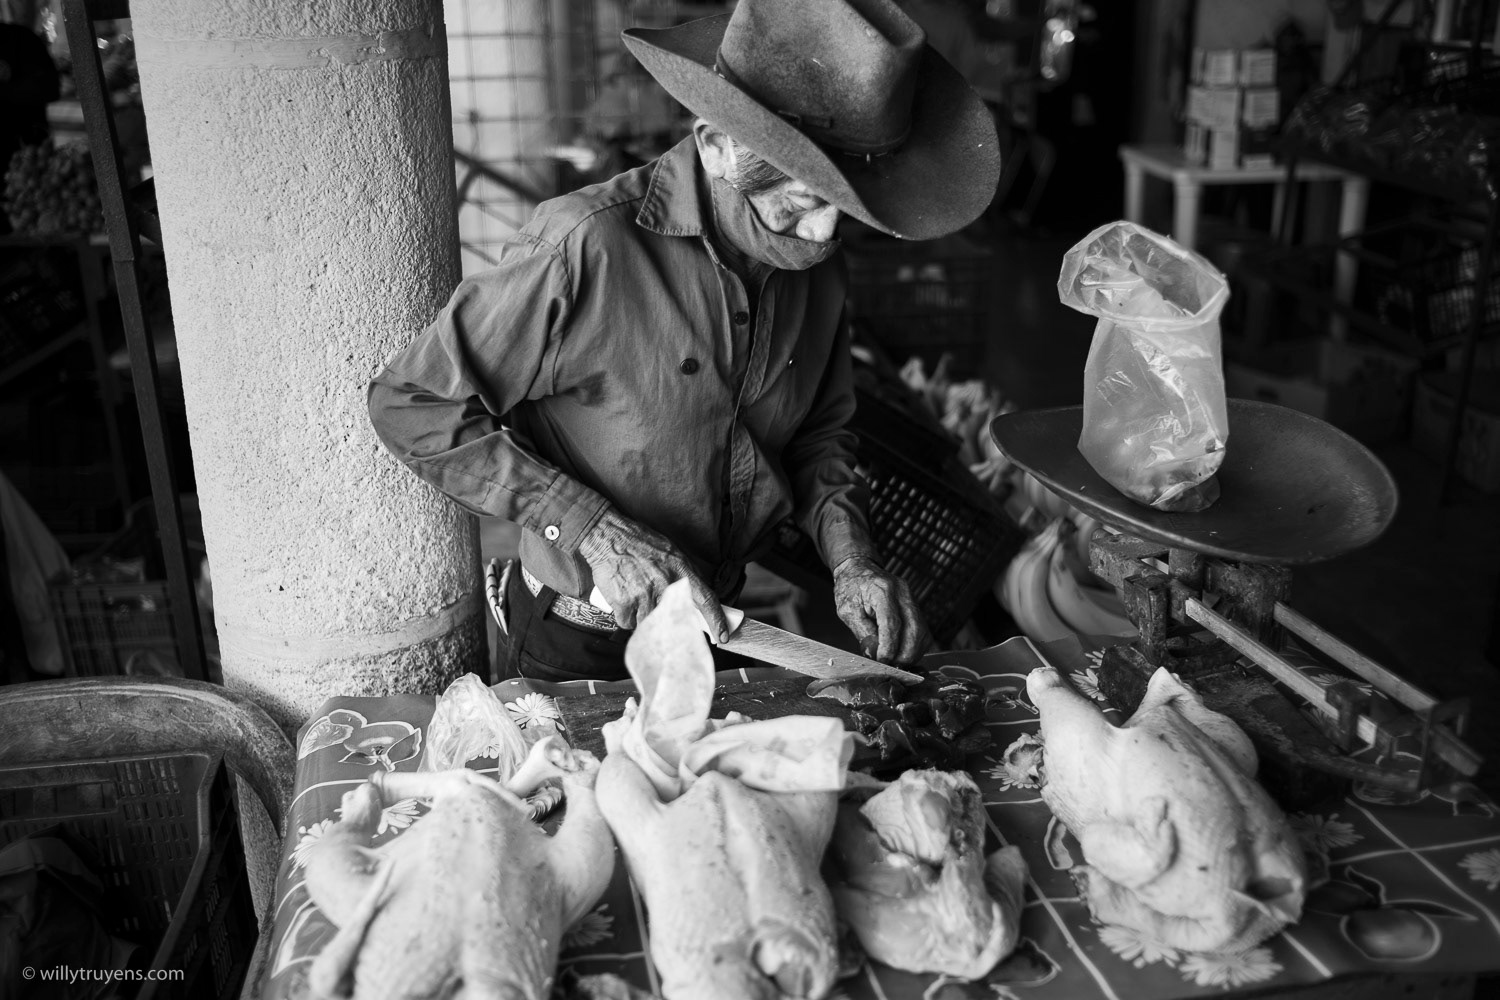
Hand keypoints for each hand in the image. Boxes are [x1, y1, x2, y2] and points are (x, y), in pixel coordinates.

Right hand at [578, 509, 730, 640]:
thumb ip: (685, 575)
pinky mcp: (624, 603)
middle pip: (675, 620)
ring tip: (637, 597)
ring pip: (649, 624)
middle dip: (670, 624)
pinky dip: (626, 616)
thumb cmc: (640, 543)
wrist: (608, 536)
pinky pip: (628, 623)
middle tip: (660, 616)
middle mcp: (665, 584)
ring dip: (643, 617)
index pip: (706, 599)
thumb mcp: (672, 552)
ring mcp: (644, 595)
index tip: (723, 636)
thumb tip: (698, 597)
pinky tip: (624, 599)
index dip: (716, 620)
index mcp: (680, 570)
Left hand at [832, 554, 930, 664]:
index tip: (883, 661)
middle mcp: (902, 592)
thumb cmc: (851, 587)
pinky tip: (904, 654)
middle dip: (905, 654)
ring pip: (922, 632)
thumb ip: (862, 632)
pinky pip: (922, 630)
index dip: (889, 647)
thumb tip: (875, 654)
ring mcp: (912, 598)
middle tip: (892, 667)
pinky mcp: (915, 606)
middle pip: (914, 629)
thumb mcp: (848, 610)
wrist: (859, 569)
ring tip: (898, 663)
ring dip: (912, 652)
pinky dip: (916, 646)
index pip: (892, 623)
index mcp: (882, 590)